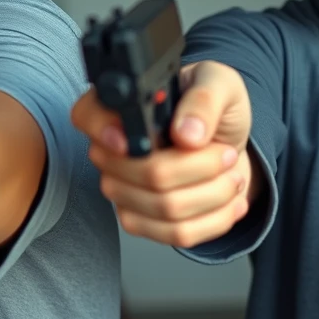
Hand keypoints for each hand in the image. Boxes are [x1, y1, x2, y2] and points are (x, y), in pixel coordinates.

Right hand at [71, 61, 255, 247]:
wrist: (228, 145)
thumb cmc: (214, 110)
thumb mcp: (219, 85)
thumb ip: (204, 100)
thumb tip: (187, 133)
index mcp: (122, 106)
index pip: (87, 116)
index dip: (106, 129)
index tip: (144, 139)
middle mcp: (112, 149)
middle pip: (146, 173)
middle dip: (201, 167)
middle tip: (225, 153)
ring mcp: (122, 189)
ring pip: (166, 207)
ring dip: (214, 194)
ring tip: (232, 175)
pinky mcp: (141, 220)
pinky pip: (177, 233)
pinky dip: (215, 219)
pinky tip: (230, 200)